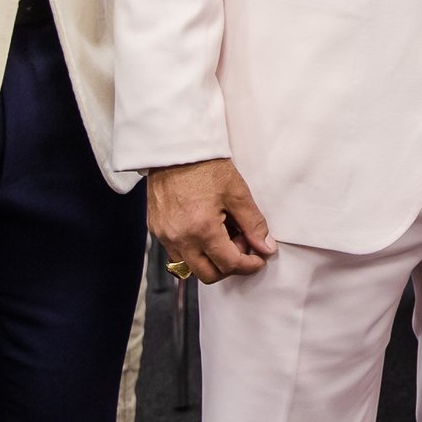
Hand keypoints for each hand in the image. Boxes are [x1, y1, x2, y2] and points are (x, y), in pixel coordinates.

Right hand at [146, 157, 276, 284]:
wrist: (176, 146)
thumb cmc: (206, 165)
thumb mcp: (237, 192)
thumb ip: (254, 223)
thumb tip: (266, 248)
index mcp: (202, 229)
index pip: (229, 264)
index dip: (249, 265)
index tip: (259, 258)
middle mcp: (179, 238)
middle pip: (208, 275)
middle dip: (229, 266)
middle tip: (241, 243)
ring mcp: (164, 235)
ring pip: (190, 266)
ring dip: (210, 259)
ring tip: (223, 233)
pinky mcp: (155, 228)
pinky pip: (176, 252)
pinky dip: (194, 249)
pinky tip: (205, 229)